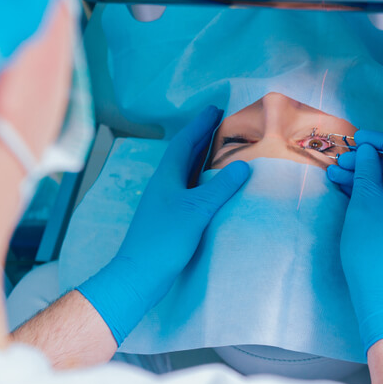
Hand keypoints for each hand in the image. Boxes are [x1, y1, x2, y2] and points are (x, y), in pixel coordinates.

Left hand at [77, 106, 250, 344]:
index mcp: (167, 176)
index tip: (216, 109)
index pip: (185, 142)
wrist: (139, 274)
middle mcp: (165, 185)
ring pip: (187, 173)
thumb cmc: (164, 238)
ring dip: (204, 160)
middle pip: (185, 154)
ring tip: (224, 152)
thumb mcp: (196, 210)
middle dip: (203, 138)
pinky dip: (204, 183)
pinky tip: (215, 189)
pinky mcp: (170, 219)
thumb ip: (220, 188)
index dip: (200, 124)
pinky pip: (190, 191)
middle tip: (224, 125)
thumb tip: (243, 166)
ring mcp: (165, 202)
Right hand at [326, 130, 382, 353]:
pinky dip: (372, 198)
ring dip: (366, 179)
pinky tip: (347, 192)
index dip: (382, 143)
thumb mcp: (365, 204)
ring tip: (335, 175)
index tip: (358, 139)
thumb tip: (368, 152)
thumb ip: (366, 172)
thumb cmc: (374, 249)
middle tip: (341, 160)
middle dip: (370, 162)